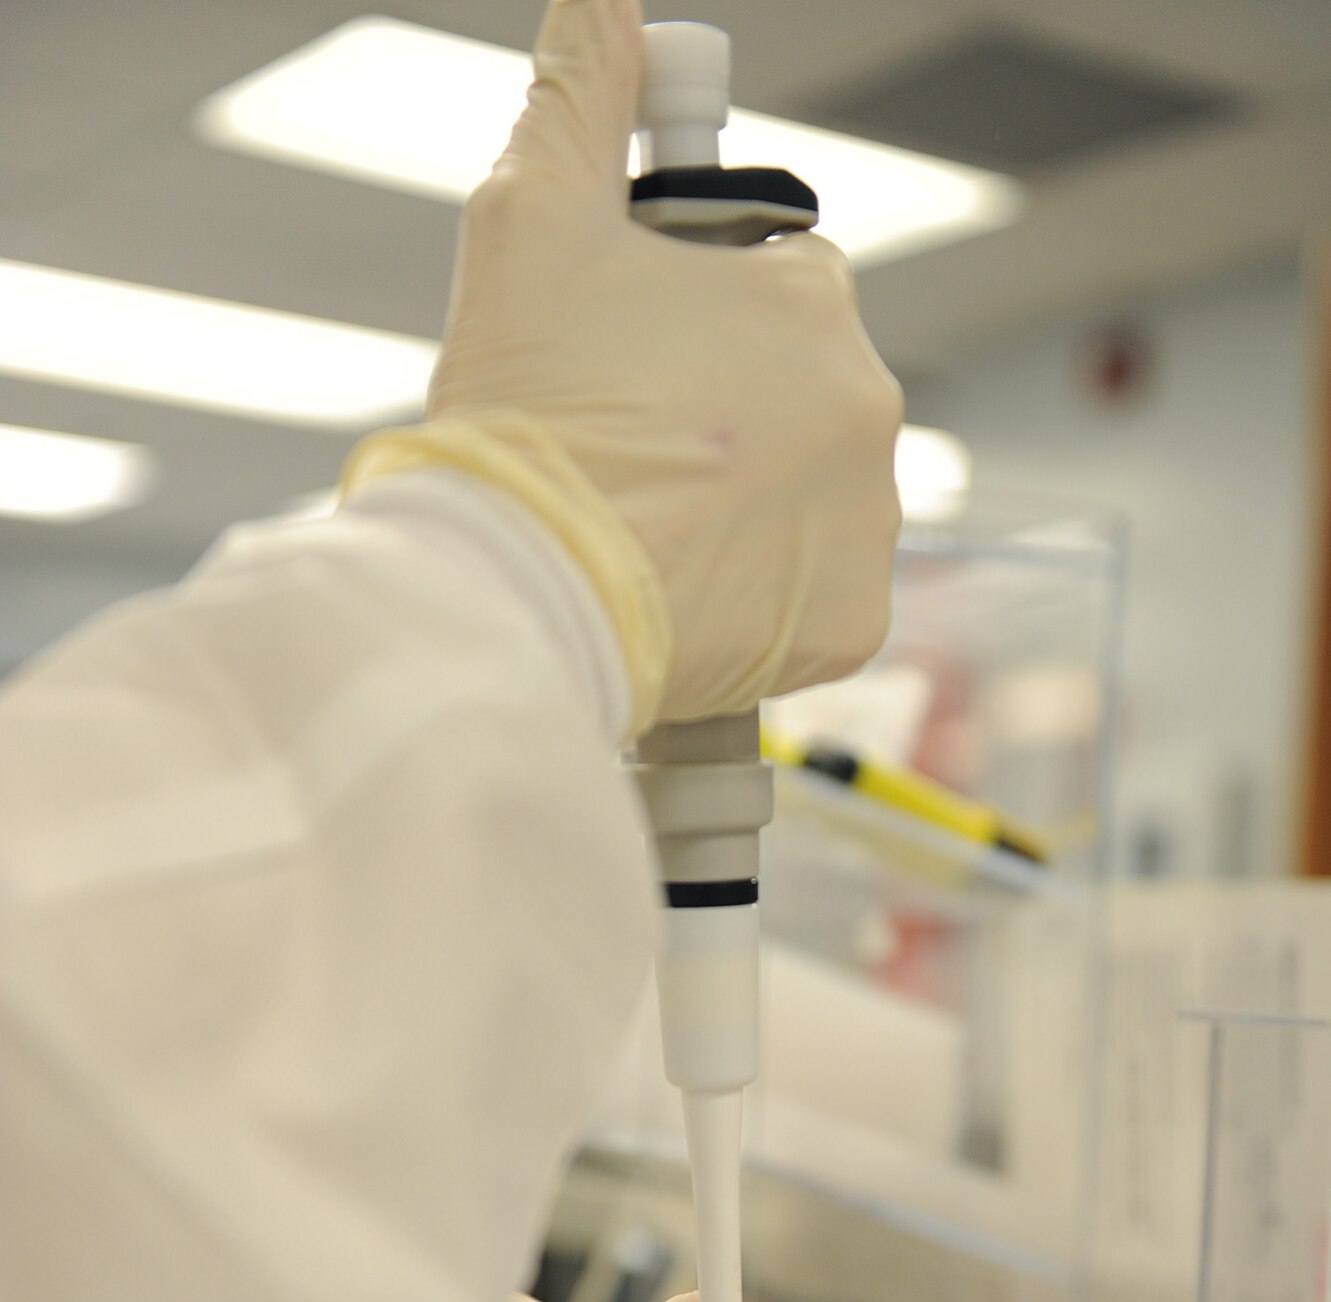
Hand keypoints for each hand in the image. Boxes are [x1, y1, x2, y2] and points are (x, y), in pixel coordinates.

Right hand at [429, 0, 901, 726]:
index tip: (637, 358)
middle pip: (798, 396)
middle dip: (727, 415)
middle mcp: (867, 406)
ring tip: (647, 526)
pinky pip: (817, 596)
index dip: (697, 316)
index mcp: (810, 299)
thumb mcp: (531, 224)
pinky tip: (688, 589)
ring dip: (748, 504)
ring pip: (811, 496)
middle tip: (630, 451)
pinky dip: (764, 595)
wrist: (519, 597)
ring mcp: (868, 523)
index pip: (777, 284)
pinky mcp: (851, 623)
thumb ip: (580, 97)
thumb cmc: (528, 415)